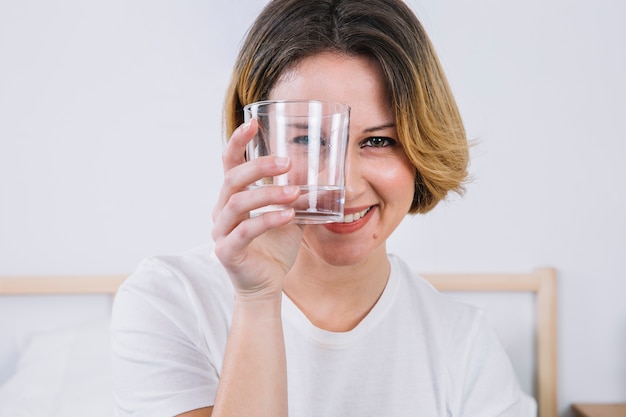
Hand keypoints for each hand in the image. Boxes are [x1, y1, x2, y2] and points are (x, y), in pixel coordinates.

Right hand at [211, 119, 302, 300]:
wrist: (266, 285)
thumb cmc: (274, 247)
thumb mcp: (290, 214)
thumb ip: (299, 194)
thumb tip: (327, 173)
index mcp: (233, 197)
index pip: (229, 163)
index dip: (238, 142)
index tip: (252, 123)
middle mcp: (222, 210)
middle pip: (232, 179)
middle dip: (259, 166)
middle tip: (287, 162)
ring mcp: (221, 231)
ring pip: (238, 202)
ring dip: (267, 194)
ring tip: (295, 192)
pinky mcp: (227, 251)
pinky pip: (245, 231)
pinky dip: (268, 220)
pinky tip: (288, 216)